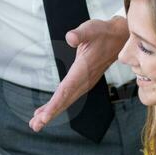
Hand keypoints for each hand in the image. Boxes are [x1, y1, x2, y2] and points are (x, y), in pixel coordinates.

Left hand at [29, 17, 129, 132]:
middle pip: (65, 100)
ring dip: (52, 112)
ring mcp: (85, 83)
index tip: (44, 117)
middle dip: (50, 114)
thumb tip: (70, 38)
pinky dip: (58, 105)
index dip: (54, 104)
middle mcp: (84, 80)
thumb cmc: (104, 33)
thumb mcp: (91, 29)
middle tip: (34, 125)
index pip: (66, 90)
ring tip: (36, 122)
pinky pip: (69, 96)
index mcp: (83, 70)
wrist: (120, 39)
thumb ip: (80, 34)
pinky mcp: (84, 82)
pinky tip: (47, 111)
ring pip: (66, 101)